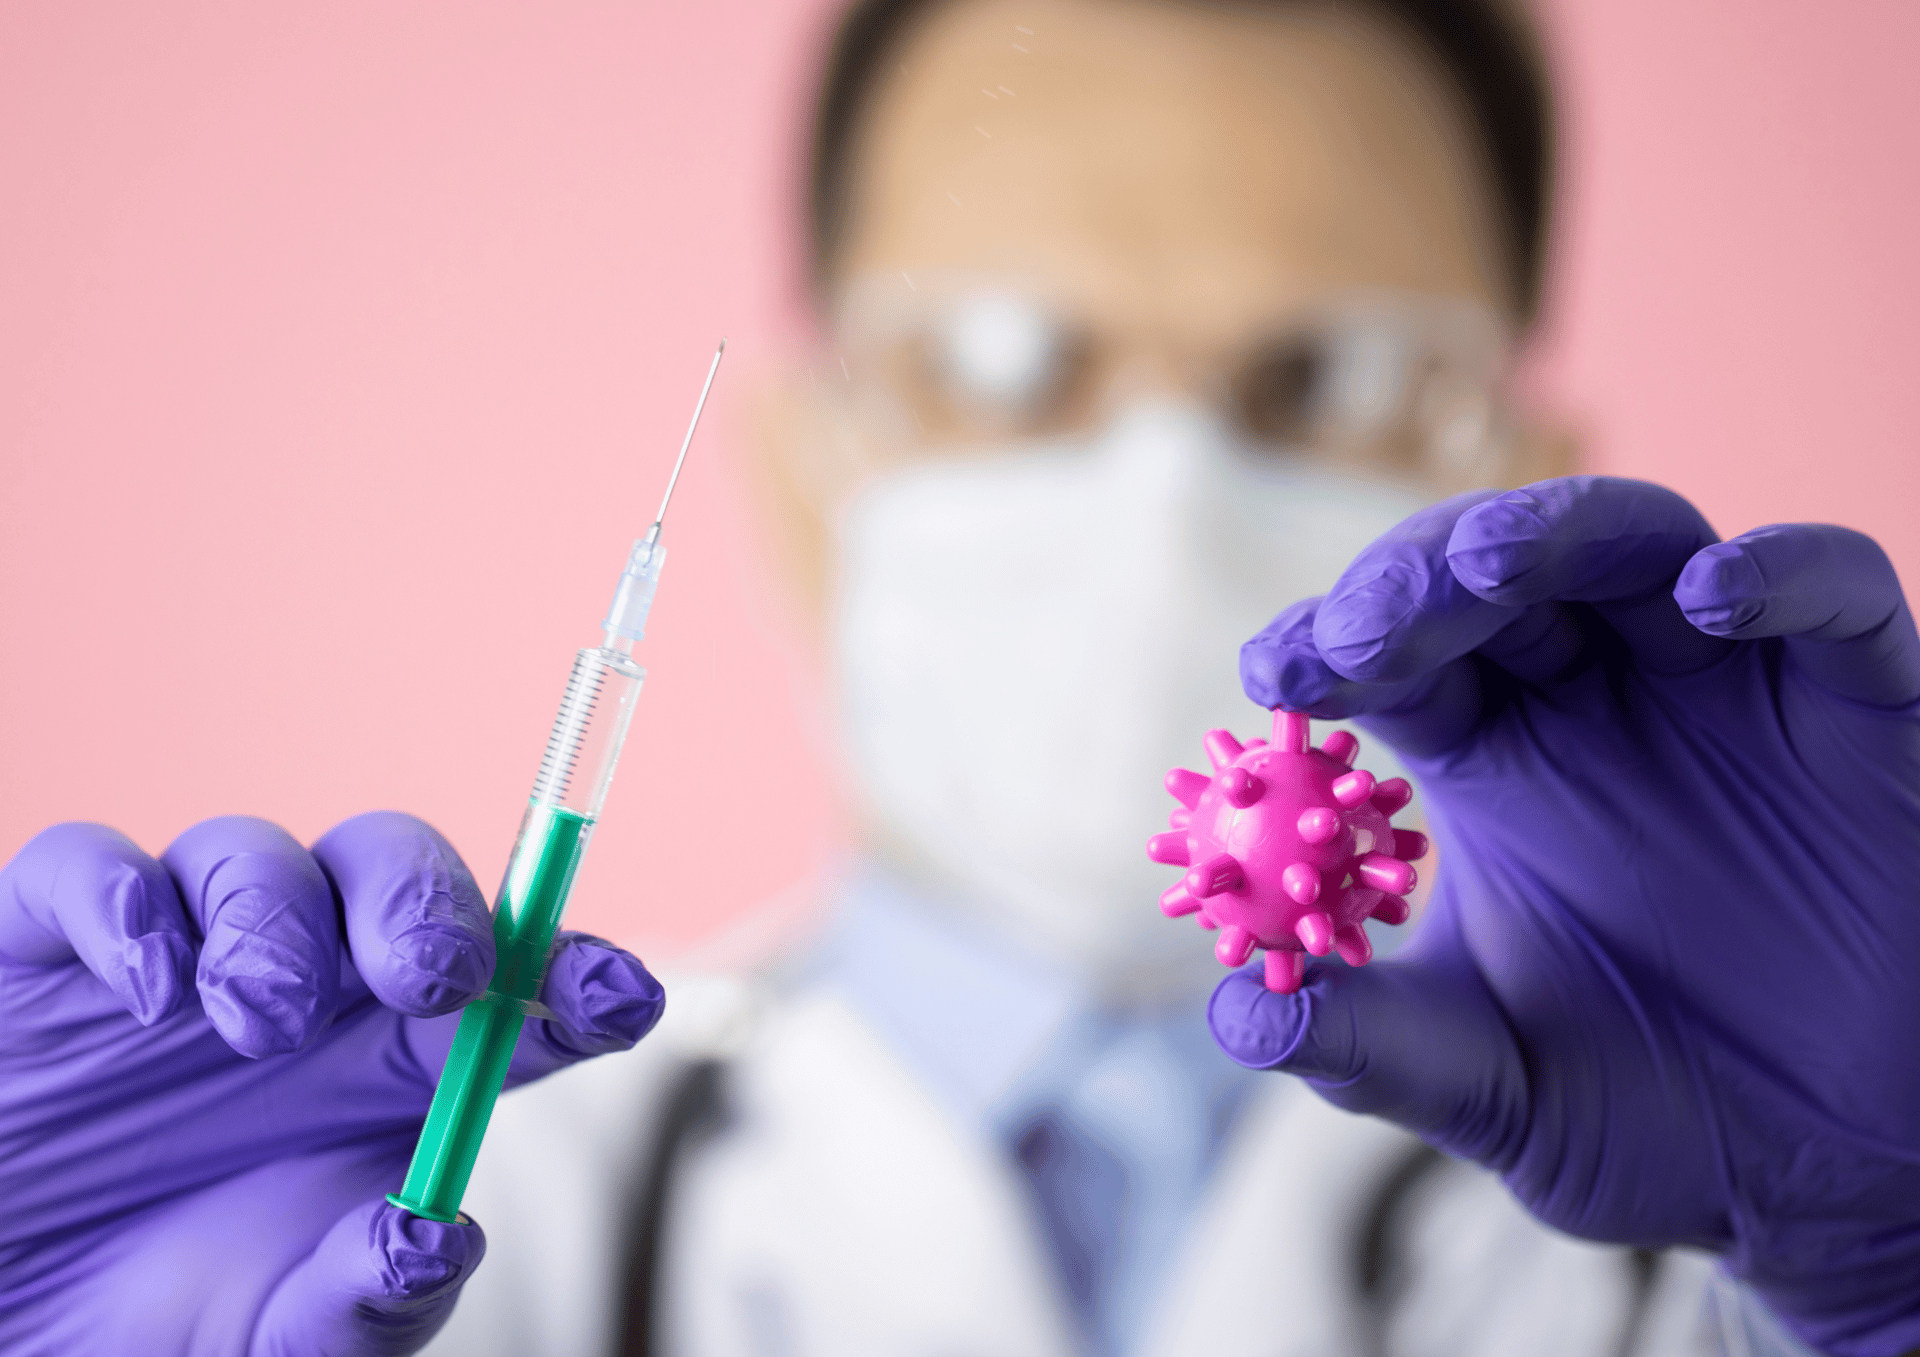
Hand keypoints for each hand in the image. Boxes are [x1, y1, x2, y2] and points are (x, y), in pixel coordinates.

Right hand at [0, 811, 663, 1356]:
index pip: (513, 984)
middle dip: (429, 907)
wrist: (5, 1312)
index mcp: (395, 1064)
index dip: (577, 974)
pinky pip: (91, 867)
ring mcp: (184, 955)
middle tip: (432, 979)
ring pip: (254, 853)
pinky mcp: (54, 947)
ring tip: (260, 1025)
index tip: (625, 1000)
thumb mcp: (278, 1338)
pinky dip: (125, 904)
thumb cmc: (163, 1313)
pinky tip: (150, 988)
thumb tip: (436, 1238)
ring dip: (278, 918)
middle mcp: (308, 986)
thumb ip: (364, 1306)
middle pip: (396, 873)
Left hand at [1216, 476, 1919, 1356]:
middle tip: (1365, 620)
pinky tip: (1711, 594)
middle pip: (1495, 578)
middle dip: (1421, 579)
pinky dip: (1783, 578)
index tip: (1276, 675)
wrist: (1832, 1176)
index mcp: (1487, 755)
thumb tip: (1236, 1014)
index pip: (1391, 657)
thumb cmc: (1653, 1120)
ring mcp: (1727, 685)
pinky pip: (1836, 603)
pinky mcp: (1862, 707)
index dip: (1332, 646)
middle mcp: (1594, 696)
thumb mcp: (1492, 1088)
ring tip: (1487, 561)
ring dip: (1562, 535)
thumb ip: (1374, 1049)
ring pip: (1641, 549)